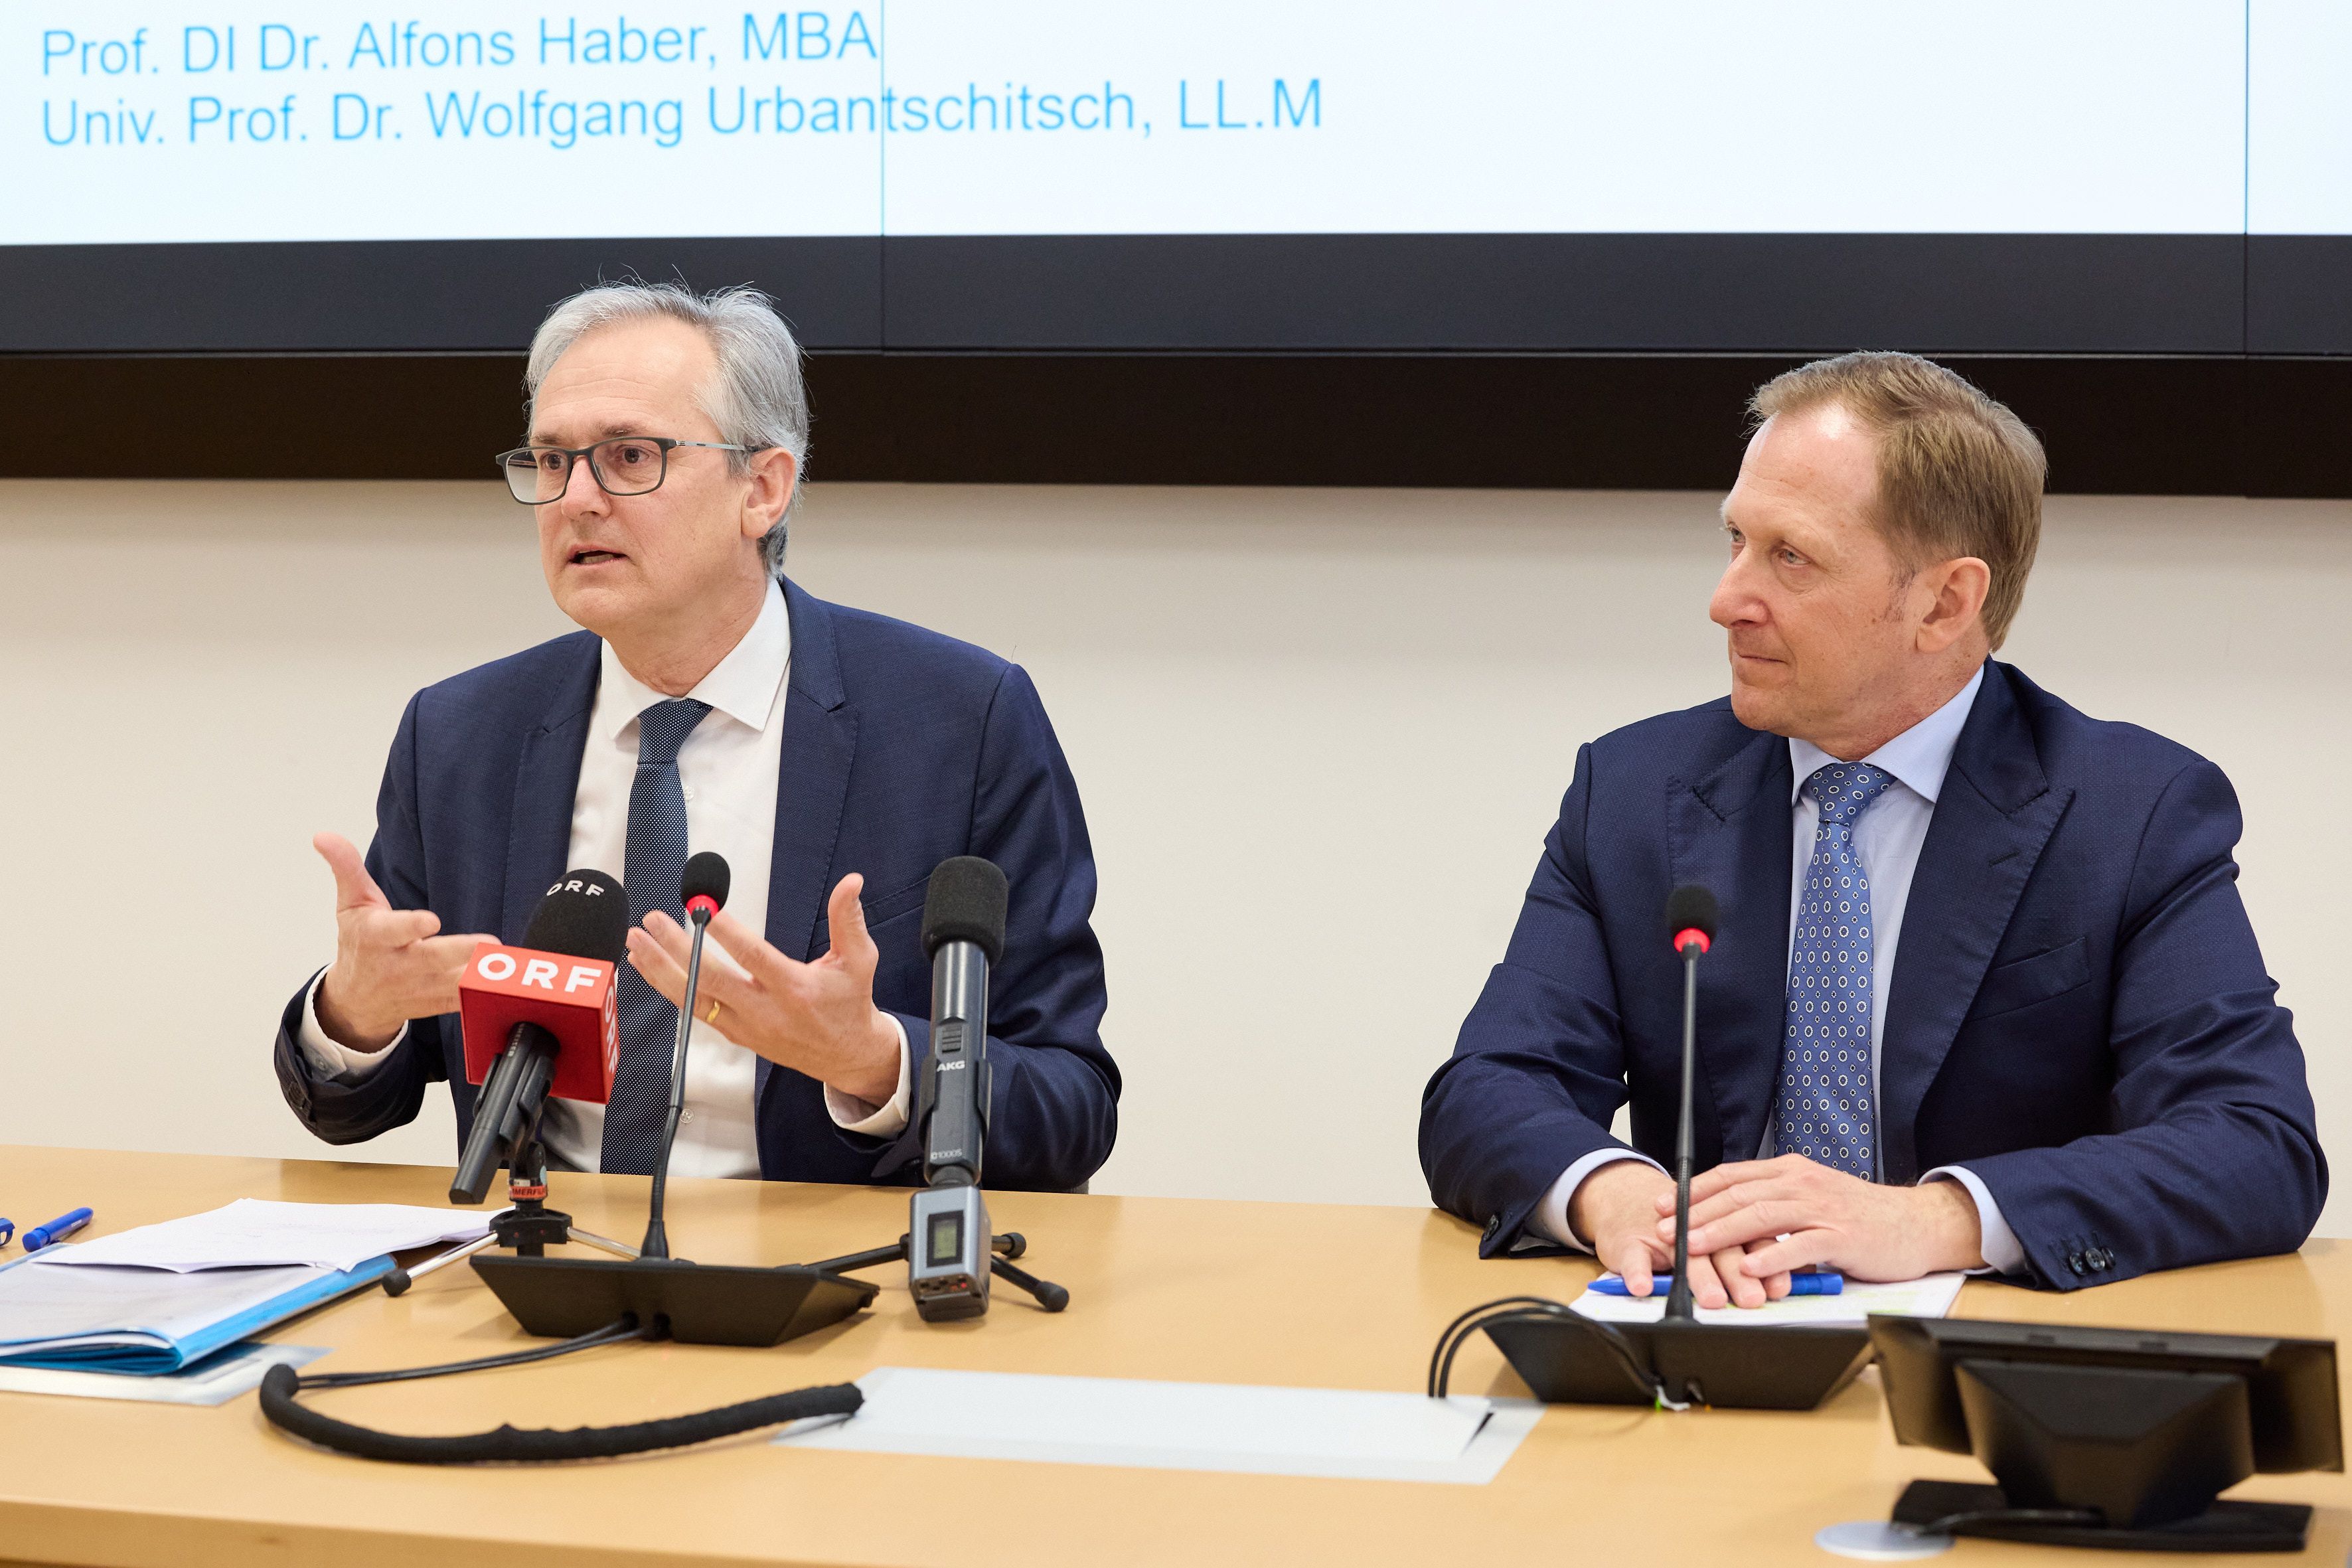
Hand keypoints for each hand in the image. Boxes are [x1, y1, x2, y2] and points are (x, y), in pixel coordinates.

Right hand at [311, 831, 495, 1051]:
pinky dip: (488, 995)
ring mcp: (422, 987)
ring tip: (508, 963)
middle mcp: (399, 965)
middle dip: (460, 951)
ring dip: (482, 975)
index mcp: (377, 938)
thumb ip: (346, 868)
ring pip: (454, 983)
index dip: (411, 926)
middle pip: (433, 958)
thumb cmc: (359, 943)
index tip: (431, 920)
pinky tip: (513, 983)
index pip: (394, 930)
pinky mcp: (440, 1002)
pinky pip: (466, 1001)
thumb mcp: (350, 904)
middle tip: (489, 942)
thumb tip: (324, 835)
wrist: (356, 1001)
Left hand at [627, 872, 901, 1103]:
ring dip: (660, 968)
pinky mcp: (734, 1033)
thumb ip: (848, 920)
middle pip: (711, 979)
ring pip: (693, 998)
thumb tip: (851, 882)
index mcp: (794, 989)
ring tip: (636, 941)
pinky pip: (693, 1010)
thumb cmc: (849, 1003)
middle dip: (677, 948)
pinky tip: (648, 966)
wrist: (845, 1055)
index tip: (704, 909)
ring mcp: (744, 1025)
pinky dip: (667, 987)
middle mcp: (764, 1010)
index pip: (754, 958)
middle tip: (654, 921)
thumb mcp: (859, 960)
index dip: (727, 934)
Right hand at [1570, 1159, 1791, 1309]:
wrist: (1625, 1200)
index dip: (1767, 1261)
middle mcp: (1693, 1225)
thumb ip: (1759, 1249)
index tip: (1781, 1287)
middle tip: (1752, 1298)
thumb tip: (1804, 1269)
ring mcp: (1660, 1233)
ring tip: (1711, 1297)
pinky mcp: (1628, 1242)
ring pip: (1682, 1253)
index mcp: (1722, 1220)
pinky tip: (1641, 1286)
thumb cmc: (1683, 1222)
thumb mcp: (1722, 1232)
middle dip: (1738, 1274)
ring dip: (1698, 1276)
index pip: (1750, 1237)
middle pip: (1720, 1247)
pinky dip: (1637, 1272)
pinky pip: (1633, 1258)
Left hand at [1656, 1154, 1986, 1281]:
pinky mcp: (1842, 1237)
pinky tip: (1750, 1268)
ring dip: (1723, 1231)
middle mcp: (1802, 1184)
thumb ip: (1774, 1200)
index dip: (1695, 1190)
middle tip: (1667, 1228)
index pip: (1733, 1175)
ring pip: (1762, 1216)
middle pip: (1740, 1195)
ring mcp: (1822, 1209)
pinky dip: (1772, 1256)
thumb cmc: (1859, 1215)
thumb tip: (1727, 1212)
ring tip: (1694, 1244)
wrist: (1914, 1224)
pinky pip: (1801, 1244)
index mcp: (1791, 1171)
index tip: (1665, 1204)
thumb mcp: (1810, 1196)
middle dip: (1698, 1212)